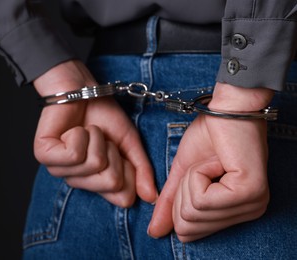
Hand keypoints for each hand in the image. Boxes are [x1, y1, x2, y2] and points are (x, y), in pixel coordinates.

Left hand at [33, 60, 157, 206]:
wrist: (79, 88)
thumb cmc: (102, 115)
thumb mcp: (129, 143)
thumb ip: (141, 170)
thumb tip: (151, 197)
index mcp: (96, 182)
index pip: (123, 198)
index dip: (129, 171)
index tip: (118, 150)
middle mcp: (78, 181)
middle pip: (111, 183)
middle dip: (113, 152)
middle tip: (101, 139)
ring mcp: (59, 170)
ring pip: (93, 165)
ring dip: (96, 139)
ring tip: (86, 130)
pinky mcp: (44, 156)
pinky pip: (74, 154)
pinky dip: (81, 135)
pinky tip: (72, 129)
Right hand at [147, 83, 272, 241]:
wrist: (226, 108)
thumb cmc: (210, 136)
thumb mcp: (183, 175)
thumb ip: (170, 204)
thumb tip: (154, 231)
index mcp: (236, 211)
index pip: (190, 232)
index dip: (179, 202)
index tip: (196, 176)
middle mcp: (249, 212)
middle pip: (189, 226)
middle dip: (183, 192)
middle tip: (202, 168)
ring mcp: (252, 203)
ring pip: (193, 212)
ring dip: (191, 180)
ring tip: (210, 162)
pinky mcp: (248, 191)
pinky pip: (201, 198)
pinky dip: (197, 174)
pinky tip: (216, 161)